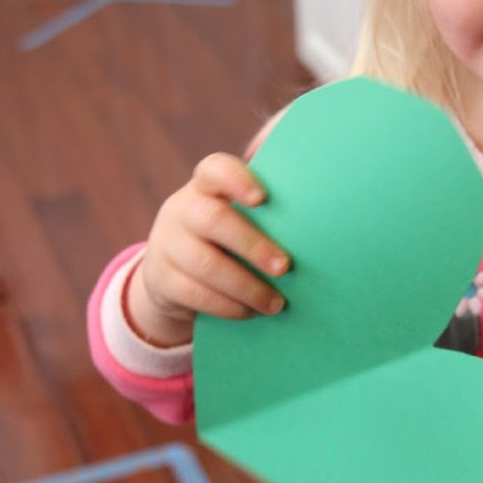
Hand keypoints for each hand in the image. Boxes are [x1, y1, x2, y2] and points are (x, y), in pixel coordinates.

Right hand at [127, 152, 289, 345]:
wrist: (171, 275)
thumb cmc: (224, 241)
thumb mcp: (236, 219)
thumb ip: (266, 213)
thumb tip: (322, 223)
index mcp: (205, 186)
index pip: (215, 170)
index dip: (237, 180)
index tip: (262, 199)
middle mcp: (181, 209)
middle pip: (213, 220)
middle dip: (253, 245)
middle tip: (286, 268)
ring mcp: (166, 243)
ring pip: (205, 264)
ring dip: (246, 286)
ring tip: (276, 304)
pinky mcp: (159, 278)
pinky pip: (194, 293)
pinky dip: (227, 306)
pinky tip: (251, 312)